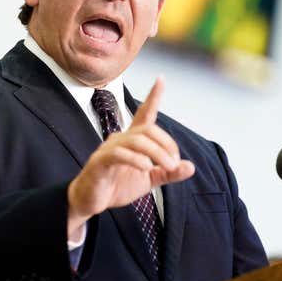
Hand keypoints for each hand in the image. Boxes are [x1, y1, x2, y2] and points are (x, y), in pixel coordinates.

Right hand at [67, 77, 194, 238]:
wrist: (91, 201)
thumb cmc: (117, 186)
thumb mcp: (149, 181)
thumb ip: (168, 173)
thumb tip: (190, 167)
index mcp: (132, 140)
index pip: (144, 114)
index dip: (153, 97)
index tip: (161, 79)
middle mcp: (120, 139)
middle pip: (147, 129)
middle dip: (166, 143)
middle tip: (174, 163)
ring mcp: (109, 149)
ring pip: (136, 140)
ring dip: (157, 153)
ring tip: (167, 167)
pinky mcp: (100, 162)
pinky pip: (119, 154)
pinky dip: (136, 159)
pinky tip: (145, 169)